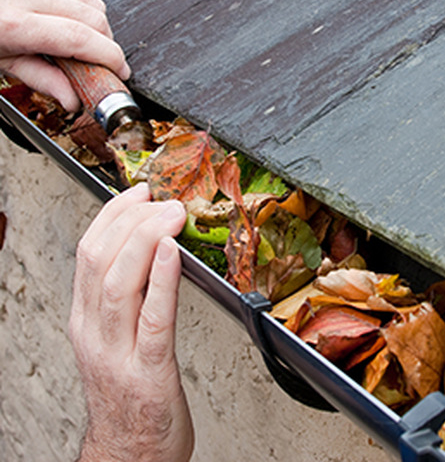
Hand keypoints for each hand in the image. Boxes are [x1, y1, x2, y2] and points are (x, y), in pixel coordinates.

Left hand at [0, 0, 129, 110]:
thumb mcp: (4, 61)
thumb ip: (44, 80)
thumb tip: (73, 99)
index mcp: (15, 22)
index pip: (81, 39)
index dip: (110, 58)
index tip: (120, 70)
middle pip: (96, 21)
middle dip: (103, 44)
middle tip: (94, 58)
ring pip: (96, 2)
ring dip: (94, 23)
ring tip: (73, 32)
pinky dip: (86, 1)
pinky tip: (68, 10)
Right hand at [69, 183, 193, 461]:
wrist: (129, 455)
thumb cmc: (128, 393)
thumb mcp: (113, 338)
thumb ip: (125, 297)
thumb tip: (152, 248)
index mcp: (86, 320)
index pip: (88, 253)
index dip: (113, 215)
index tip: (137, 193)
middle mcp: (95, 332)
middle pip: (100, 260)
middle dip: (131, 219)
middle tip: (160, 200)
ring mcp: (118, 353)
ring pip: (120, 283)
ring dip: (146, 239)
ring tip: (170, 214)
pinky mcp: (149, 373)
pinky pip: (154, 319)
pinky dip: (163, 280)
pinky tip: (174, 254)